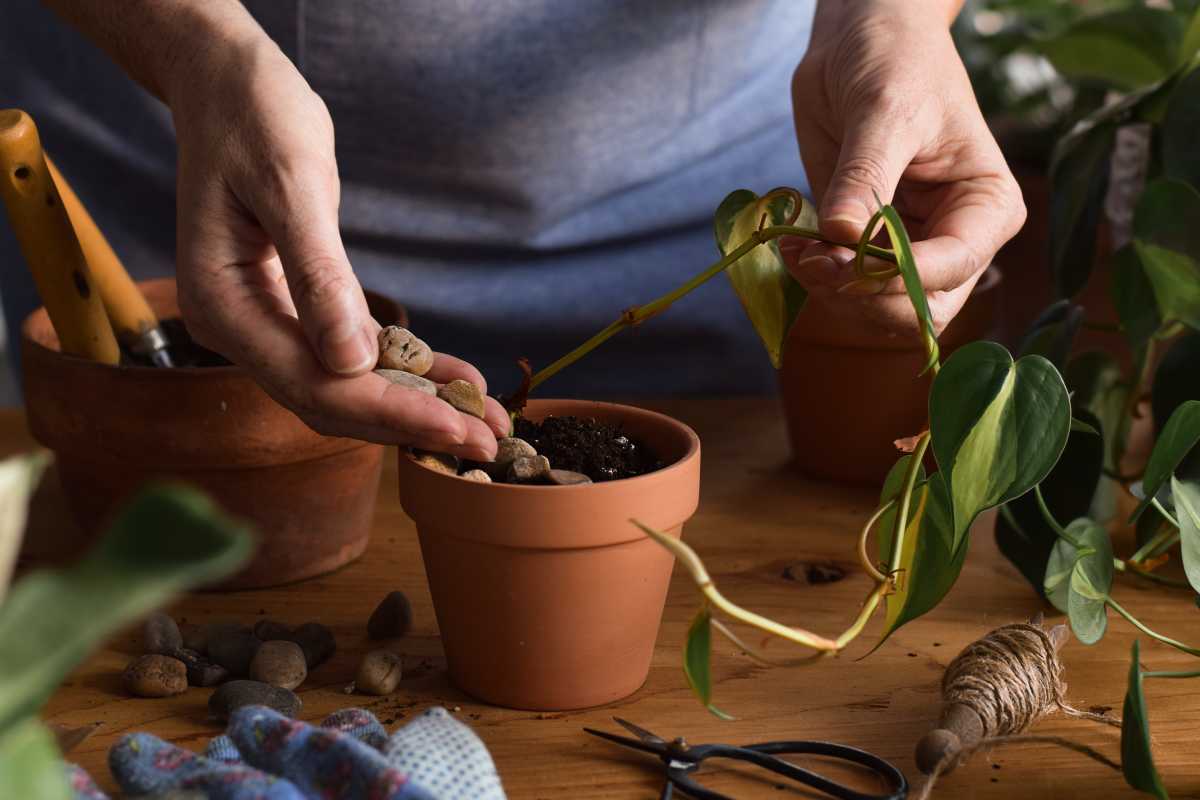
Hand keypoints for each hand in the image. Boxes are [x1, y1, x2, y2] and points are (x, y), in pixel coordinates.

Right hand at [166, 33, 504, 457]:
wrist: (229, 85)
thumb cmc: (253, 118)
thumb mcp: (290, 184)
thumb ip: (318, 274)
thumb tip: (351, 362)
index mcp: (223, 305)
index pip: (313, 384)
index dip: (389, 412)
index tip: (455, 431)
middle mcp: (240, 327)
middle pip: (332, 399)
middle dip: (411, 424)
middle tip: (488, 445)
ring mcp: (268, 321)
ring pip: (348, 385)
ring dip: (417, 404)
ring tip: (487, 422)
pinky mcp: (298, 308)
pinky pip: (356, 351)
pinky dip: (407, 366)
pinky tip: (456, 379)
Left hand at [787, 0, 1024, 341]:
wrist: (861, 42)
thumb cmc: (895, 60)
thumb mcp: (884, 109)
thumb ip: (865, 176)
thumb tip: (842, 235)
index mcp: (987, 208)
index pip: (952, 267)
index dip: (896, 276)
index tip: (841, 254)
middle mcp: (955, 240)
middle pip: (918, 310)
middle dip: (862, 296)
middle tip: (813, 258)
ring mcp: (910, 250)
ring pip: (879, 311)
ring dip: (832, 292)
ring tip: (798, 248)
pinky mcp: (866, 247)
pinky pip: (845, 288)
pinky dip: (816, 279)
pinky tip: (794, 246)